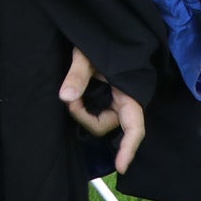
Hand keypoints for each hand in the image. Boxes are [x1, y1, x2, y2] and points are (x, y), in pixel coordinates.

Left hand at [60, 47, 146, 173]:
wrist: (94, 33)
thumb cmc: (98, 41)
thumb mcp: (86, 54)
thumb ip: (78, 75)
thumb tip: (66, 98)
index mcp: (129, 94)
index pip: (134, 127)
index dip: (128, 148)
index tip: (120, 167)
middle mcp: (123, 102)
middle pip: (103, 125)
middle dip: (83, 116)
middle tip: (69, 98)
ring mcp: (112, 103)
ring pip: (94, 121)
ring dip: (80, 111)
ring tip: (71, 92)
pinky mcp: (102, 101)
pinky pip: (91, 113)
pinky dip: (80, 110)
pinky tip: (74, 101)